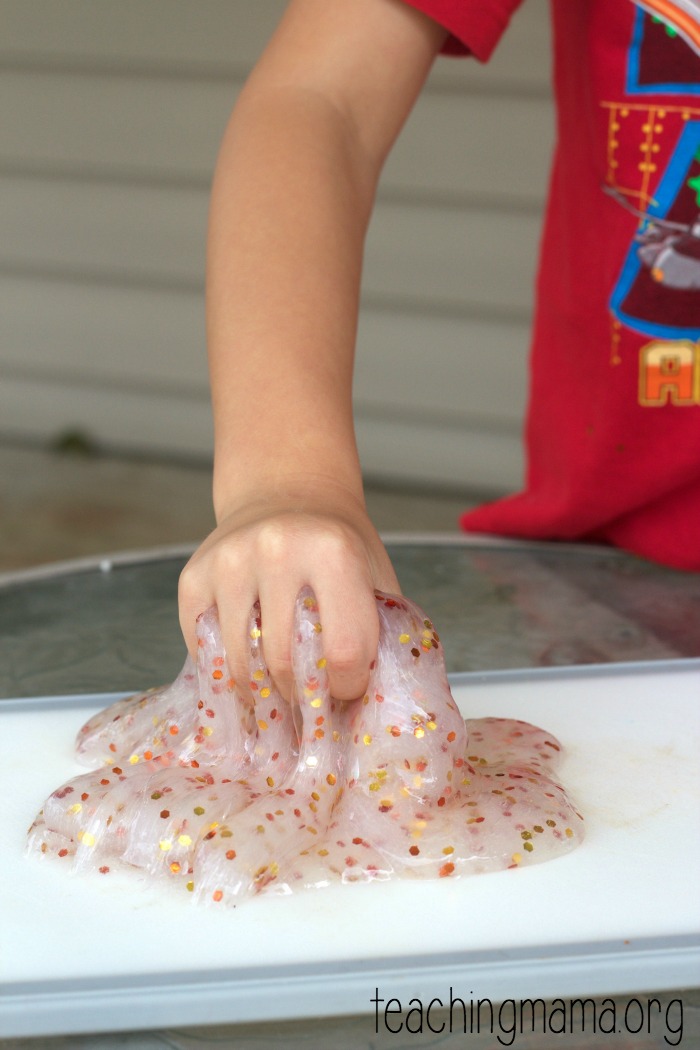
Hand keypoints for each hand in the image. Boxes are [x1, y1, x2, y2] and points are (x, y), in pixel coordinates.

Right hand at [178, 478, 399, 703]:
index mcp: (332, 551)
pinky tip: (250, 666)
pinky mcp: (192, 579)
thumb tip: (363, 710)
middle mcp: (275, 549)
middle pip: (285, 664)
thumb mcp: (375, 578)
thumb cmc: (337, 548)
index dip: (349, 686)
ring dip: (262, 692)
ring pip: (240, 666)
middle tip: (312, 699)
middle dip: (302, 696)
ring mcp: (227, 563)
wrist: (287, 495)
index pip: (343, 653)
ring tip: (281, 691)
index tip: (348, 687)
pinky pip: (206, 653)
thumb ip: (379, 635)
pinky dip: (229, 672)